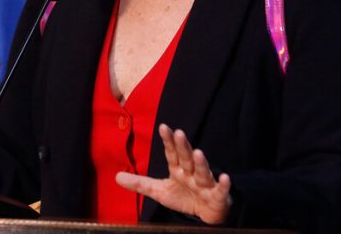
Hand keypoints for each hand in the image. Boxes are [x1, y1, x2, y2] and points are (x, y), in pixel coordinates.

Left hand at [115, 124, 231, 223]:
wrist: (204, 213)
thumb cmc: (183, 197)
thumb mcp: (159, 191)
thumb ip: (139, 183)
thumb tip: (116, 176)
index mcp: (178, 169)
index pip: (172, 153)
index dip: (168, 141)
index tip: (163, 127)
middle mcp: (191, 173)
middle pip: (186, 158)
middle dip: (183, 146)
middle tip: (179, 133)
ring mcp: (205, 184)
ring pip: (203, 172)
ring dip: (201, 163)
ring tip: (198, 153)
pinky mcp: (217, 196)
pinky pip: (220, 190)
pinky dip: (223, 185)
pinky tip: (224, 177)